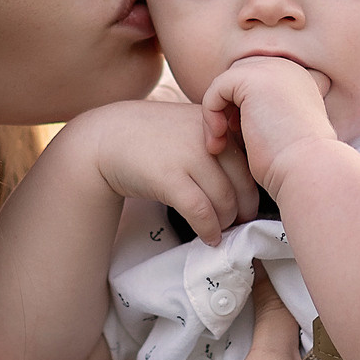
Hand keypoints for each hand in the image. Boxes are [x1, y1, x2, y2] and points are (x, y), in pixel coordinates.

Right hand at [64, 99, 256, 243]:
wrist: (106, 138)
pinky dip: (209, 228)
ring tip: (221, 230)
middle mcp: (206, 137)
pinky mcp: (169, 177)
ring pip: (224, 200)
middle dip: (244, 210)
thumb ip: (218, 142)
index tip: (248, 205)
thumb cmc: (151, 137)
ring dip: (226, 223)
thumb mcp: (189, 126)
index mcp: (216, 124)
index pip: (249, 162)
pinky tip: (208, 236)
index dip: (253, 190)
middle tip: (239, 223)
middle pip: (242, 184)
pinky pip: (200, 210)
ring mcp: (188, 156)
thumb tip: (247, 181)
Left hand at [200, 57, 334, 188]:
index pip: (254, 83)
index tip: (239, 141)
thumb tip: (230, 112)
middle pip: (238, 79)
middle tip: (223, 144)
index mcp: (298, 79)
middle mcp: (288, 68)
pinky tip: (219, 141)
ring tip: (219, 146)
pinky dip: (210, 115)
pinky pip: (217, 89)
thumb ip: (261, 114)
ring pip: (225, 84)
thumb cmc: (293, 165)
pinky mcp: (253, 77)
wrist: (308, 169)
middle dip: (225, 109)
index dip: (239, 110)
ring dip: (215, 115)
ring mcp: (272, 68)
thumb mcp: (279, 133)